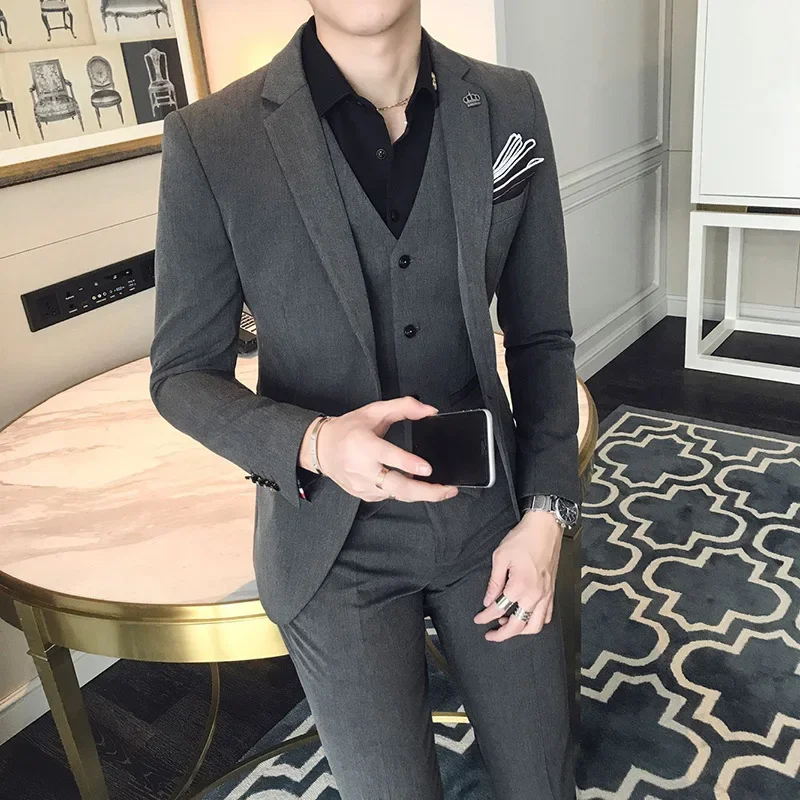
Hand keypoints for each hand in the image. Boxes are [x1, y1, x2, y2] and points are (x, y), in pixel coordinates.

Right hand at [303, 397, 458, 503]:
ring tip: (442, 491)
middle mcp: (362, 468)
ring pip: (396, 495)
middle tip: (447, 489)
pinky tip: (417, 488)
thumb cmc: (348, 429)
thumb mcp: (374, 410)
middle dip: (425, 492)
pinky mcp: (363, 495)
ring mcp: (362, 485)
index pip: (388, 456)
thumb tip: (430, 410)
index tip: (427, 469)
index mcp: (363, 444)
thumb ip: (404, 407)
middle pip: (397, 486)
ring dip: (421, 495)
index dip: (408, 463)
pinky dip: (405, 493)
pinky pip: (389, 496)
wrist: (321, 449)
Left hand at [473, 510, 562, 640]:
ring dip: (520, 631)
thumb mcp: (500, 557)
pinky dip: (536, 622)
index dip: (486, 617)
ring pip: (535, 626)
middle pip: (518, 626)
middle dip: (502, 634)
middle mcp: (535, 595)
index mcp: (520, 586)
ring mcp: (546, 595)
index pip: (499, 610)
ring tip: (507, 625)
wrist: (545, 528)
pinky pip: (546, 616)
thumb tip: (488, 600)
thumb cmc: (522, 539)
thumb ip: (494, 582)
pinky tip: (525, 617)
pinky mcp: (551, 591)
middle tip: (490, 634)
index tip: (478, 619)